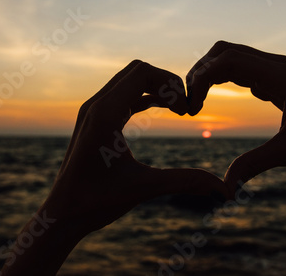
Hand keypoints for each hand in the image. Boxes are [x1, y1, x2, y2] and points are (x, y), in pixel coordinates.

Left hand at [49, 59, 227, 232]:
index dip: (171, 84)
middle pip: (138, 70)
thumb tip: (223, 189)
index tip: (187, 110)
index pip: (143, 72)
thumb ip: (185, 181)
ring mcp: (93, 111)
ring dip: (156, 89)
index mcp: (105, 114)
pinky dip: (146, 97)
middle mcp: (96, 105)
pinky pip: (124, 95)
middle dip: (167, 83)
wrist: (62, 214)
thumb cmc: (96, 202)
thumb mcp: (144, 188)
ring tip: (179, 110)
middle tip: (186, 108)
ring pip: (130, 80)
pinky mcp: (95, 120)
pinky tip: (164, 110)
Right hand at [186, 41, 285, 195]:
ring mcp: (274, 67)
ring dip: (208, 73)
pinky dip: (219, 78)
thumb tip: (225, 189)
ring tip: (196, 101)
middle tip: (189, 102)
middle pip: (224, 51)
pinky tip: (213, 99)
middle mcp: (276, 64)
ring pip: (229, 56)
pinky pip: (238, 66)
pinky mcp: (272, 75)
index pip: (229, 60)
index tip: (193, 107)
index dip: (203, 78)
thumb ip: (254, 165)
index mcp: (280, 76)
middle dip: (200, 72)